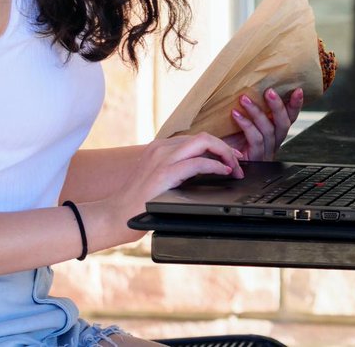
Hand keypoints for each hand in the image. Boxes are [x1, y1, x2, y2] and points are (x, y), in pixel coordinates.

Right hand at [90, 131, 244, 246]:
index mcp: (160, 148)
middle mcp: (161, 148)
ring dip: (225, 154)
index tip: (232, 158)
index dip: (218, 146)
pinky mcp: (164, 174)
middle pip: (203, 137)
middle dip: (226, 148)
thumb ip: (177, 170)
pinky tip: (224, 172)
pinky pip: (197, 163)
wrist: (114, 216)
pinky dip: (215, 166)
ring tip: (235, 168)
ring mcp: (162, 158)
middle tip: (240, 162)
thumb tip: (205, 171)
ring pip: (203, 143)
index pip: (196, 139)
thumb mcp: (160, 179)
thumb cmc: (137, 203)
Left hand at [224, 87, 303, 160]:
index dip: (295, 105)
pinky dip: (247, 124)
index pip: (289, 118)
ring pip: (269, 130)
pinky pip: (255, 139)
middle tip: (270, 91)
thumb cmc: (227, 140)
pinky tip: (236, 114)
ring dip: (257, 112)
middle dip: (279, 106)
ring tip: (244, 99)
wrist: (213, 161)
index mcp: (273, 134)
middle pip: (284, 125)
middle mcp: (272, 144)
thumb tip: (251, 87)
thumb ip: (250, 109)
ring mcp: (264, 153)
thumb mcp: (240, 122)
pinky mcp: (254, 158)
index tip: (298, 90)